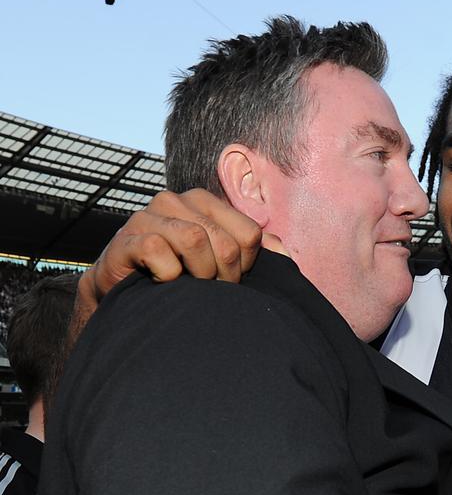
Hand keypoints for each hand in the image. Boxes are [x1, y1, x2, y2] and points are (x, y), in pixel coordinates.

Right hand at [77, 188, 263, 310]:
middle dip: (225, 276)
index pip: (250, 233)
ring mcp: (149, 216)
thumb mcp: (217, 264)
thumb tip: (283, 253)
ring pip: (194, 239)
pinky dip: (168, 273)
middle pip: (225, 242)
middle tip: (212, 291)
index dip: (247, 266)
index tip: (231, 281)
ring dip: (198, 274)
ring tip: (191, 286)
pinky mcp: (126, 237)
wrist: (126, 293)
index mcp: (203, 203)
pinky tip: (164, 282)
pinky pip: (158, 249)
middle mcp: (176, 202)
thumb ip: (251, 254)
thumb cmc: (177, 279)